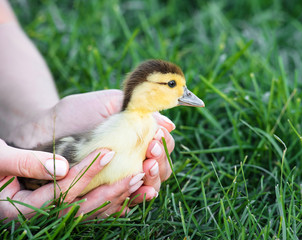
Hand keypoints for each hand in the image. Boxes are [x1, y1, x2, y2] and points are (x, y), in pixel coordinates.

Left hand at [0, 90, 174, 217]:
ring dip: (151, 182)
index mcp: (138, 139)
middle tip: (149, 156)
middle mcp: (134, 160)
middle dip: (160, 164)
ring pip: (148, 187)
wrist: (42, 130)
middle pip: (161, 169)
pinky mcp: (104, 193)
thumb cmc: (75, 112)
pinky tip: (133, 193)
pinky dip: (133, 200)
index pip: (163, 146)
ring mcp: (120, 178)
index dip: (164, 145)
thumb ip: (138, 110)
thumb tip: (169, 124)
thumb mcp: (107, 103)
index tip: (154, 138)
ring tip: (143, 170)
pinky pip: (125, 203)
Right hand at [0, 146, 125, 219]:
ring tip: (140, 182)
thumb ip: (26, 162)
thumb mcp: (0, 158)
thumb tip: (61, 167)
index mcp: (18, 209)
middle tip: (136, 175)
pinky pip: (89, 210)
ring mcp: (50, 217)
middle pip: (80, 209)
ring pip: (88, 213)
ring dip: (116, 198)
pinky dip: (111, 203)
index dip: (85, 174)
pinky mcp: (60, 210)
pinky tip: (131, 194)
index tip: (108, 153)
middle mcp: (38, 218)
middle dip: (110, 192)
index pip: (59, 193)